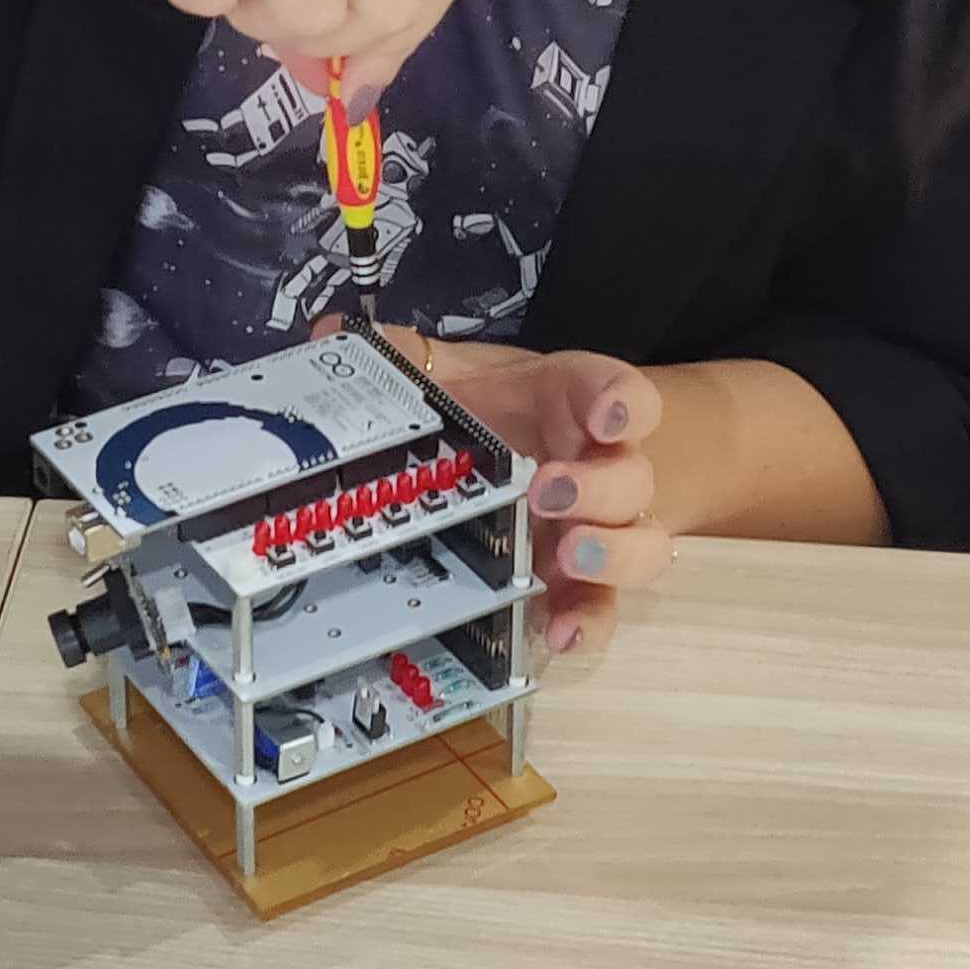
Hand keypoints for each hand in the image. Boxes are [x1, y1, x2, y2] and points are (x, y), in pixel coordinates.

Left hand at [383, 329, 668, 660]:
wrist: (530, 453)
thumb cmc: (495, 410)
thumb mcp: (455, 377)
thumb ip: (404, 358)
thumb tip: (330, 334)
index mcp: (579, 405)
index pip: (621, 394)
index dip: (622, 404)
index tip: (605, 417)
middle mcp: (604, 469)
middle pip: (632, 478)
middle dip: (598, 487)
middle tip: (546, 490)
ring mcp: (601, 532)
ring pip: (640, 548)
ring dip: (611, 554)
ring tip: (567, 557)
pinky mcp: (583, 587)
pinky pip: (603, 610)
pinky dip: (589, 625)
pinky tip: (559, 635)